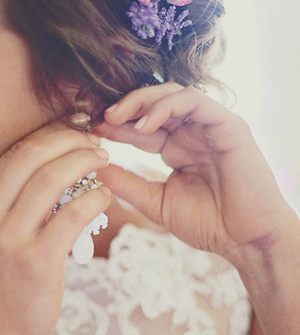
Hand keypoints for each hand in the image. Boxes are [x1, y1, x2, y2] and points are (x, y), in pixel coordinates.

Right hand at [0, 123, 110, 334]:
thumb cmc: (0, 280)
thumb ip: (10, 201)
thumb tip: (55, 166)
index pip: (15, 152)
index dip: (51, 135)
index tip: (74, 131)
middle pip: (32, 156)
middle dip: (70, 140)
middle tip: (95, 142)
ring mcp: (8, 237)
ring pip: (51, 178)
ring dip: (84, 162)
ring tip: (104, 159)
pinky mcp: (36, 260)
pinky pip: (72, 214)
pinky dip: (94, 198)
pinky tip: (105, 195)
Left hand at [95, 83, 293, 263]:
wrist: (246, 240)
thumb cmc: (208, 224)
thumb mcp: (157, 202)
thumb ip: (128, 183)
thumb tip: (94, 167)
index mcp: (176, 148)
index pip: (141, 127)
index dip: (115, 127)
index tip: (89, 132)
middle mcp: (192, 133)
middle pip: (153, 104)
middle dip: (123, 108)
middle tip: (98, 120)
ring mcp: (210, 126)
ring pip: (172, 94)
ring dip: (140, 102)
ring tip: (115, 118)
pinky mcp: (227, 124)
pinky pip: (194, 101)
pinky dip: (166, 107)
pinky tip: (144, 125)